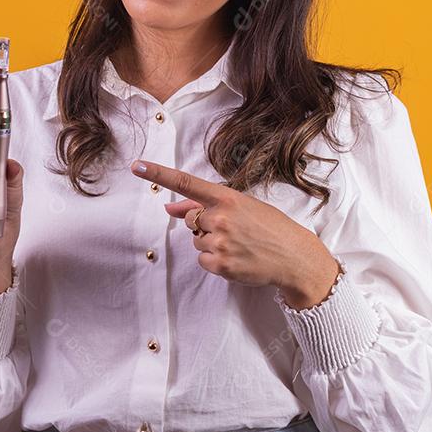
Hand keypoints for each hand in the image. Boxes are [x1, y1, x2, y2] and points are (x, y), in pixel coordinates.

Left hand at [129, 159, 338, 305]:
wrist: (294, 256)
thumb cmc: (268, 227)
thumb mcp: (241, 206)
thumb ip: (202, 206)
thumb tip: (168, 208)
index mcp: (226, 197)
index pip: (185, 182)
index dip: (158, 174)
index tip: (136, 166)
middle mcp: (221, 217)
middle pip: (191, 220)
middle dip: (205, 225)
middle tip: (234, 230)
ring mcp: (220, 242)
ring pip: (197, 241)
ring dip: (211, 243)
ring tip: (239, 244)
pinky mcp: (221, 265)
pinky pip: (202, 260)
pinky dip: (215, 261)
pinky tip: (236, 257)